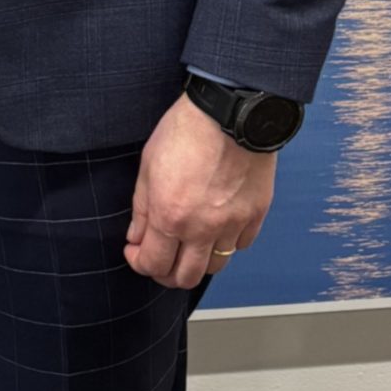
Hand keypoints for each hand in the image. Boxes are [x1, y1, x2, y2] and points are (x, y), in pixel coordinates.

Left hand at [124, 91, 276, 289]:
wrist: (230, 112)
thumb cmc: (187, 130)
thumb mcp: (148, 164)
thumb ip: (141, 207)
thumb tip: (137, 236)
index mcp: (169, 216)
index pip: (152, 264)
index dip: (139, 263)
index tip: (136, 251)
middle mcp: (201, 229)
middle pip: (185, 278)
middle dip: (166, 273)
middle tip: (160, 257)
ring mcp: (231, 225)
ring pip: (215, 267)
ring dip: (198, 262)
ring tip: (189, 244)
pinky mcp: (255, 216)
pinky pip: (240, 245)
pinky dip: (227, 243)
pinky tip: (217, 226)